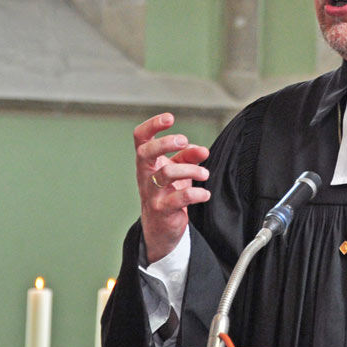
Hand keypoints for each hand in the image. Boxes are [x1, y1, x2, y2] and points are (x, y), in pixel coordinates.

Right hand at [134, 113, 210, 263]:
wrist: (160, 227)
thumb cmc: (169, 191)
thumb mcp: (179, 169)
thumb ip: (189, 156)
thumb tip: (203, 150)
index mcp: (147, 161)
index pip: (141, 138)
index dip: (152, 125)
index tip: (169, 118)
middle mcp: (145, 175)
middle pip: (145, 153)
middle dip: (165, 143)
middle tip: (184, 141)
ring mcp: (151, 193)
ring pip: (166, 174)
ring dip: (190, 170)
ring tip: (205, 174)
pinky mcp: (162, 210)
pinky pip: (179, 198)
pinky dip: (196, 194)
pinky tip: (205, 194)